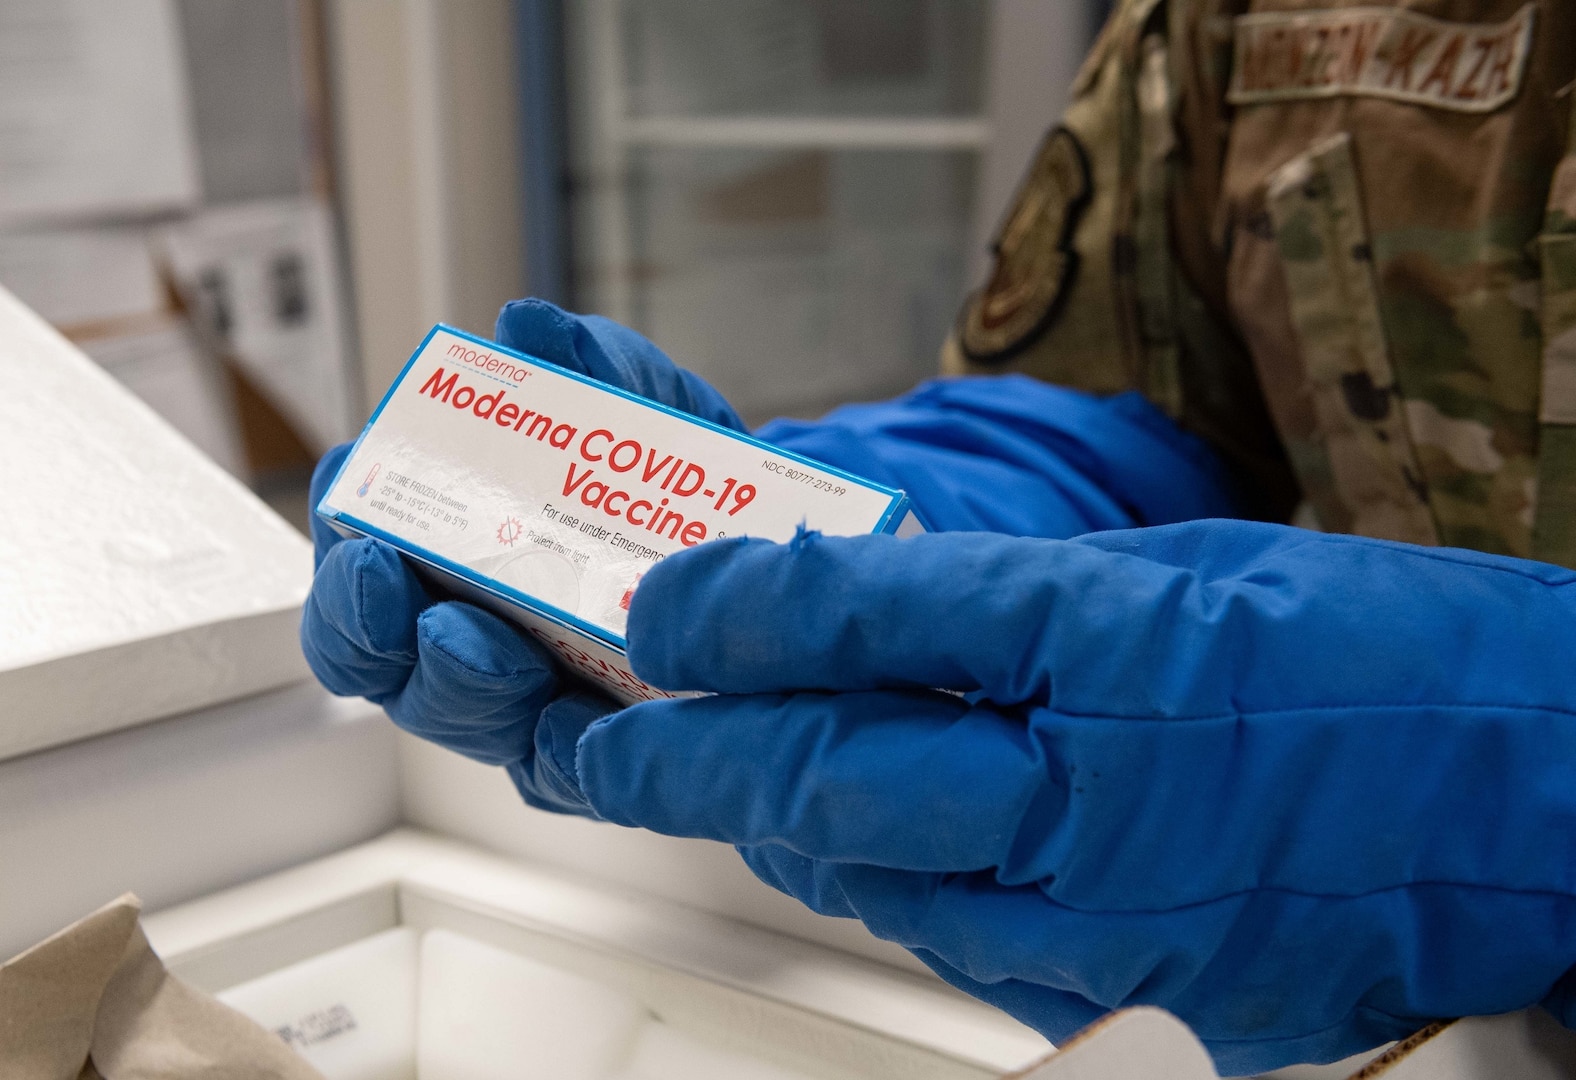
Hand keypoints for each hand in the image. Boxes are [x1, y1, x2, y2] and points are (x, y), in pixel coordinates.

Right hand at [299, 299, 741, 814]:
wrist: (796, 560)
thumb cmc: (691, 487)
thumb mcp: (656, 416)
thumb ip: (595, 369)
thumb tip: (526, 325)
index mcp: (459, 556)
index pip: (364, 575)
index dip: (342, 565)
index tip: (361, 542)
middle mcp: (477, 635)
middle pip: (388, 661)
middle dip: (378, 636)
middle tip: (408, 604)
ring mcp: (535, 704)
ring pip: (467, 721)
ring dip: (466, 688)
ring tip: (499, 655)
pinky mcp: (604, 759)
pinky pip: (568, 774)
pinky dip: (566, 752)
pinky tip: (577, 723)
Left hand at [568, 523, 1575, 1072]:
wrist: (1530, 801)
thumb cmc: (1380, 664)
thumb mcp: (1172, 575)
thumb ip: (997, 602)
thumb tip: (846, 607)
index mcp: (1107, 651)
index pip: (864, 622)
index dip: (737, 612)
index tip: (660, 606)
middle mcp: (1088, 802)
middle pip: (824, 779)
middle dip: (678, 759)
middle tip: (590, 743)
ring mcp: (1100, 923)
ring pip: (865, 876)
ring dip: (768, 824)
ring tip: (692, 775)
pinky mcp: (1118, 994)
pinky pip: (949, 940)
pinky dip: (880, 882)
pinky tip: (852, 840)